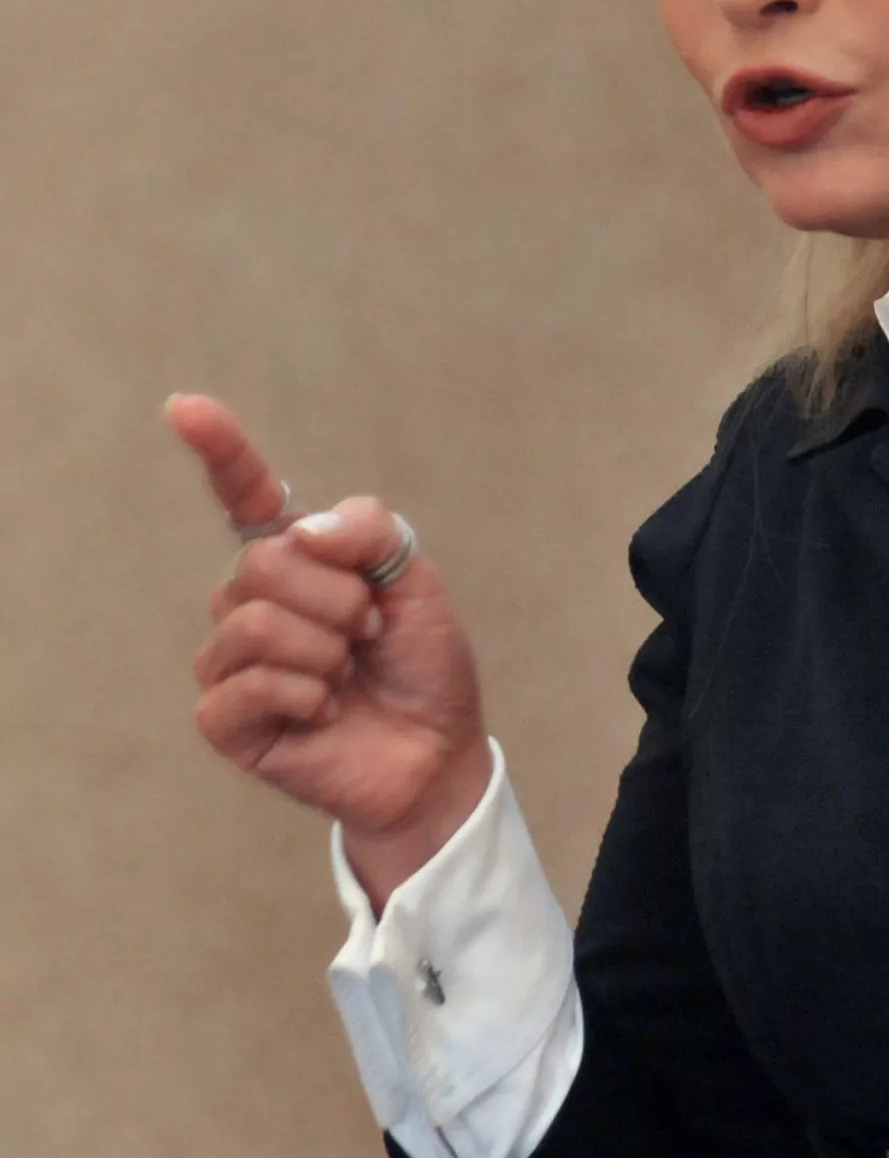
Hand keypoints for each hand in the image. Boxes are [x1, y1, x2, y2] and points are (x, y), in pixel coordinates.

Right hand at [168, 392, 491, 905]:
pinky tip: (325, 712)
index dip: (220, 450)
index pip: (248, 496)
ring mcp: (232, 659)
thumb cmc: (422, 664)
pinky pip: (249, 684)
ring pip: (256, 622)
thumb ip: (369, 533)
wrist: (436, 750)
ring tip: (348, 676)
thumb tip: (301, 531)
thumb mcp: (416, 582)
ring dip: (326, 651)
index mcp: (298, 559)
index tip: (184, 407)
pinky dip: (306, 697)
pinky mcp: (225, 717)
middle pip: (265, 564)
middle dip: (338, 599)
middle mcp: (253, 600)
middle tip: (368, 633)